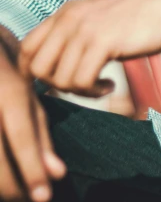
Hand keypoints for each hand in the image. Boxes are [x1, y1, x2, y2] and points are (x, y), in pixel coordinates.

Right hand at [0, 49, 66, 201]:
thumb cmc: (4, 70)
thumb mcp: (26, 95)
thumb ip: (40, 133)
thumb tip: (56, 174)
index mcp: (7, 89)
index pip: (19, 134)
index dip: (32, 168)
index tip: (43, 197)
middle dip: (10, 187)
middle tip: (27, 199)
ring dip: (0, 184)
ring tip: (14, 192)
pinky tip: (2, 176)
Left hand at [17, 0, 160, 97]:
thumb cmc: (145, 18)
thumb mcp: (101, 20)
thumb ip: (77, 36)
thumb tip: (55, 71)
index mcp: (67, 10)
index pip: (27, 48)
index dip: (37, 72)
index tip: (64, 81)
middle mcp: (70, 16)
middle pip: (35, 66)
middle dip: (55, 85)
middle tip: (82, 85)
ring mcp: (85, 28)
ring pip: (57, 78)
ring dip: (79, 91)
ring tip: (101, 85)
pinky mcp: (103, 41)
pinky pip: (80, 82)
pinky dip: (94, 92)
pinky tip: (111, 84)